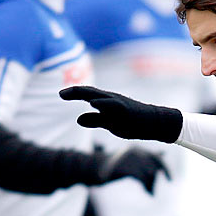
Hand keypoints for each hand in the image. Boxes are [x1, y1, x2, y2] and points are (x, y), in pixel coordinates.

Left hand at [61, 85, 183, 143]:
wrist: (154, 123)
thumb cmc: (132, 122)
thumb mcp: (109, 123)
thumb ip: (94, 120)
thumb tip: (78, 119)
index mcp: (106, 101)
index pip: (88, 94)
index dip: (74, 93)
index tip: (61, 94)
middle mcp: (111, 99)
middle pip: (90, 92)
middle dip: (75, 92)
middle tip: (61, 94)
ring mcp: (119, 103)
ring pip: (99, 95)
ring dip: (85, 93)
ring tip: (71, 93)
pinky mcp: (126, 110)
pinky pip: (112, 105)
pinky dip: (102, 103)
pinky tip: (93, 102)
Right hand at [97, 148, 168, 194]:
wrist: (90, 167)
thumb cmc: (111, 164)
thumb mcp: (130, 158)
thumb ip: (147, 156)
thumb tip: (164, 154)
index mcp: (138, 148)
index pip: (157, 158)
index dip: (165, 168)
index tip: (170, 180)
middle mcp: (136, 151)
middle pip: (154, 166)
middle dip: (155, 180)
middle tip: (152, 191)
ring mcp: (130, 159)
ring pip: (150, 174)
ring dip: (151, 185)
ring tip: (149, 192)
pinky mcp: (125, 168)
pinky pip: (142, 178)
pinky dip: (147, 187)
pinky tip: (148, 194)